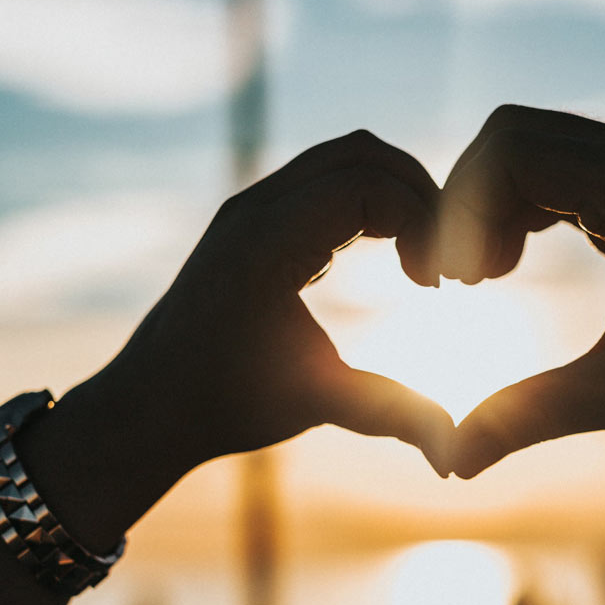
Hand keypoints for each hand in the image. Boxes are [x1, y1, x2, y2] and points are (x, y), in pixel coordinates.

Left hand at [103, 129, 452, 477]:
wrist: (150, 405)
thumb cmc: (225, 405)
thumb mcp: (315, 406)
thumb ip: (390, 414)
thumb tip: (454, 450)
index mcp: (267, 242)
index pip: (369, 185)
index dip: (422, 223)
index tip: (437, 285)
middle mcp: (255, 209)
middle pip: (362, 154)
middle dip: (419, 197)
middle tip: (443, 261)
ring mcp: (251, 209)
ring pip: (343, 160)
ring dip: (395, 196)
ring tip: (421, 259)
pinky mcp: (254, 221)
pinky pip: (323, 183)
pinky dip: (369, 205)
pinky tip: (386, 259)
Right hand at [433, 105, 604, 477]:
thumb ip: (532, 416)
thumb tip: (453, 463)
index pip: (510, 151)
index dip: (461, 211)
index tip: (457, 284)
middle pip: (514, 138)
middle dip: (468, 204)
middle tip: (462, 282)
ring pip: (537, 151)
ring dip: (495, 207)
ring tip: (485, 278)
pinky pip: (564, 173)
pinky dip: (525, 209)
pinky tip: (516, 265)